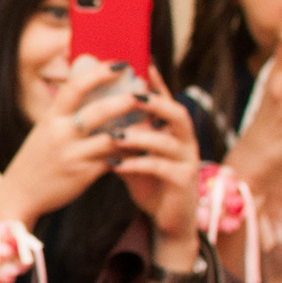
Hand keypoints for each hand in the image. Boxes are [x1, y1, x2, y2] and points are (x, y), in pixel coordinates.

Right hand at [0, 57, 144, 223]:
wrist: (19, 194)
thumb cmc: (36, 159)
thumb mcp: (44, 131)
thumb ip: (65, 114)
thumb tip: (92, 92)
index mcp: (50, 118)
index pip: (75, 87)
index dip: (99, 73)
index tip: (120, 64)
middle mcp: (60, 134)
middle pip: (99, 111)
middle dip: (126, 101)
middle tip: (145, 93)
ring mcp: (72, 155)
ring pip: (112, 138)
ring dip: (135, 130)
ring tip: (152, 122)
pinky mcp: (83, 175)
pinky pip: (113, 161)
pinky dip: (129, 153)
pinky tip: (142, 148)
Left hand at [109, 81, 202, 263]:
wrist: (167, 219)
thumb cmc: (149, 182)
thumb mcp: (134, 154)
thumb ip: (122, 133)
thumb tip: (93, 110)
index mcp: (173, 131)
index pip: (166, 100)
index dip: (156, 83)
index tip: (141, 63)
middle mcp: (185, 141)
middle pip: (177, 114)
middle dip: (155, 103)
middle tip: (130, 96)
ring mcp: (188, 161)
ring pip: (168, 142)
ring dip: (140, 136)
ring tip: (115, 135)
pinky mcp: (183, 182)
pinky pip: (161, 168)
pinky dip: (137, 164)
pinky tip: (115, 165)